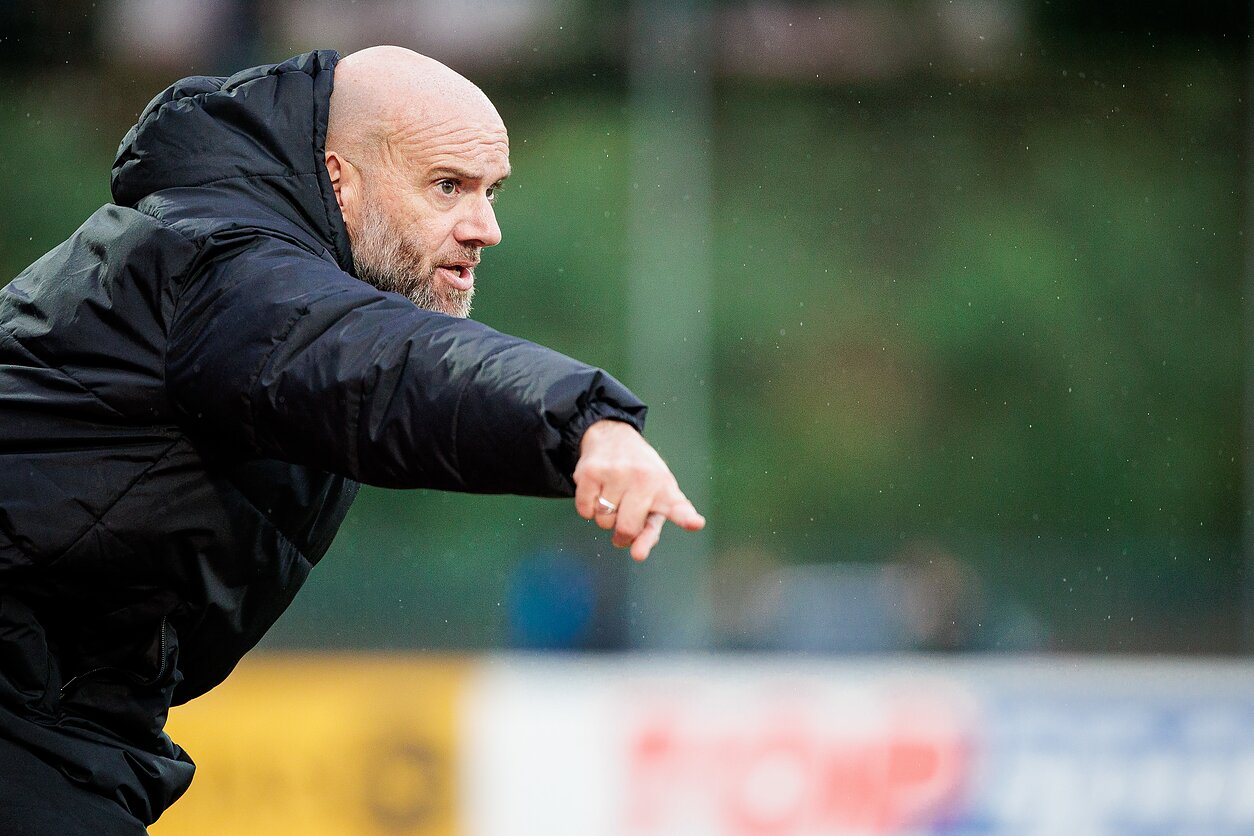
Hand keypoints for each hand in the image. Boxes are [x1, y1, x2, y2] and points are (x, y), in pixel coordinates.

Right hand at [572, 420, 705, 560]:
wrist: (613, 436)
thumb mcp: (655, 499)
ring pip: (603, 521)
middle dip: (622, 533)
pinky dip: (588, 508)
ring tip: (613, 496)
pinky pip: (584, 510)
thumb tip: (637, 555)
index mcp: (665, 488)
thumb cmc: (640, 478)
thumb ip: (650, 531)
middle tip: (624, 518)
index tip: (696, 523)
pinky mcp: (591, 471)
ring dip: (605, 517)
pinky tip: (597, 491)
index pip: (677, 507)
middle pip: (626, 528)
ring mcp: (616, 473)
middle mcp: (643, 478)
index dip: (686, 517)